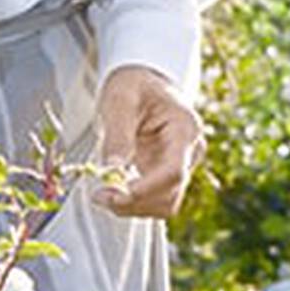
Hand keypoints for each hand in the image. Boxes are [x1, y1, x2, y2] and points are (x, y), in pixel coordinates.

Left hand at [93, 66, 204, 218]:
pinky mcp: (167, 174)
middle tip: (99, 196)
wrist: (143, 83)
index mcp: (184, 129)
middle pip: (170, 193)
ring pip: (164, 204)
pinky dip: (133, 203)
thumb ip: (118, 132)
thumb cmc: (134, 85)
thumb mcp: (120, 99)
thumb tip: (112, 168)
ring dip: (133, 207)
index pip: (173, 171)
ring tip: (103, 195)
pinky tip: (112, 192)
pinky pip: (155, 200)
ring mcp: (181, 165)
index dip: (145, 189)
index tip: (115, 194)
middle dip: (134, 202)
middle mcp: (190, 152)